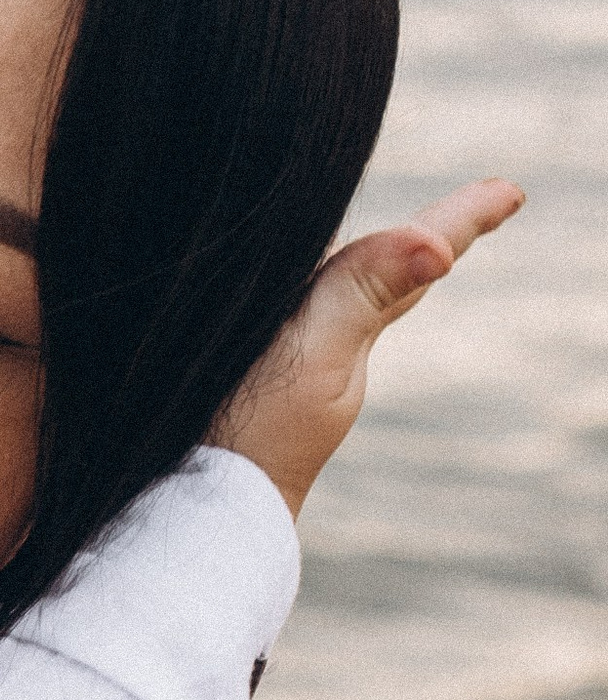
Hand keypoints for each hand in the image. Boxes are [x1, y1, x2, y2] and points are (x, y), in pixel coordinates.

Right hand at [213, 175, 522, 517]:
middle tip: (477, 205)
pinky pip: (279, 316)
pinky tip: (284, 302)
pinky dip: (292, 294)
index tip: (512, 191)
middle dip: (418, 234)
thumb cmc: (251, 439)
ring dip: (362, 263)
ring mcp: (281, 367)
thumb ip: (362, 296)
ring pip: (330, 294)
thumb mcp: (312, 360)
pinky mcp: (235, 380)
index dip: (459, 219)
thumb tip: (439, 250)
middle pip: (379, 273)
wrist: (187, 509)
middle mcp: (320, 341)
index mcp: (346, 327)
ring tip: (401, 241)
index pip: (412, 261)